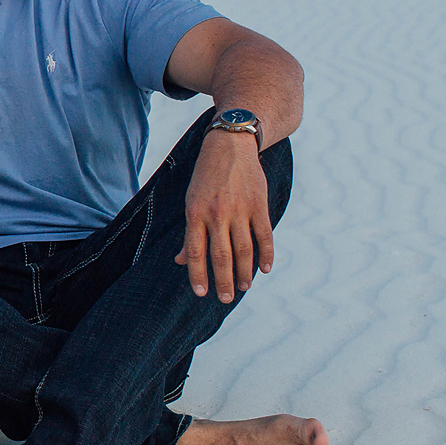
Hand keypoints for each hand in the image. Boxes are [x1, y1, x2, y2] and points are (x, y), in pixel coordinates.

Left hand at [175, 131, 272, 302]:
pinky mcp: (258, 205)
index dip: (198, 274)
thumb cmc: (206, 177)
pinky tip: (264, 269)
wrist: (230, 145)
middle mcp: (216, 213)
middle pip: (220, 255)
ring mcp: (239, 209)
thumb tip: (180, 261)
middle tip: (226, 299)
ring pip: (243, 248)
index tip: (202, 293)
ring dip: (244, 272)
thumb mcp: (191, 201)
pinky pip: (264, 235)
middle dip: (223, 280)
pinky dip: (265, 254)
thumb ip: (190, 233)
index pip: (196, 251)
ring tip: (244, 287)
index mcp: (195, 213)